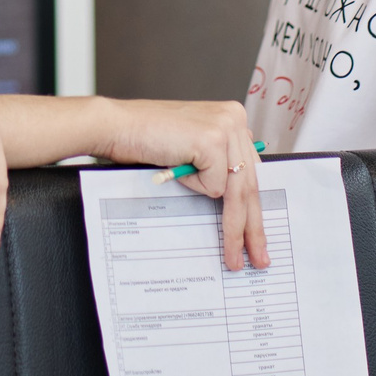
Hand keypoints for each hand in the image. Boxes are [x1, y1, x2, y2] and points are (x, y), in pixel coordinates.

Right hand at [100, 99, 270, 271]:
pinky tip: (176, 169)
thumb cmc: (146, 138)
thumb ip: (216, 161)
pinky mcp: (211, 141)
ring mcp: (224, 128)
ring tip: (234, 256)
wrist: (116, 126)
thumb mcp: (192, 149)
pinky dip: (194, 187)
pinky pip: (214, 187)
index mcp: (232, 117)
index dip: (256, 206)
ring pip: (238, 192)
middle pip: (250, 184)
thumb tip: (236, 200)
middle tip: (259, 257)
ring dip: (234, 229)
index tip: (257, 234)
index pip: (253, 171)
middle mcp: (234, 118)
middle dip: (254, 226)